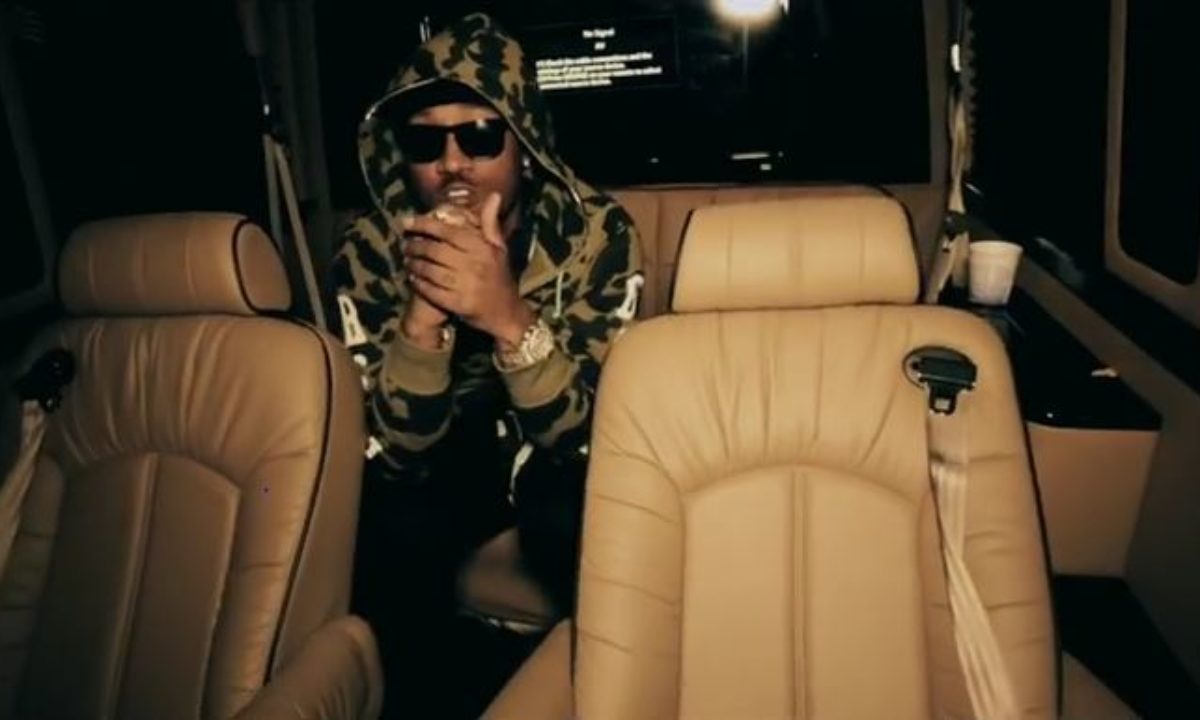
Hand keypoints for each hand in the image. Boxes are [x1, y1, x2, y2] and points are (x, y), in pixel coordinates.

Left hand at [402, 193, 532, 342]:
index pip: (447, 231)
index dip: (423, 224)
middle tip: (405, 244)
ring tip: (407, 260)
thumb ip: (490, 223)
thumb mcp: (499, 248)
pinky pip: (431, 290)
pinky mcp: (457, 304)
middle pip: (434, 250)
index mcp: (482, 248)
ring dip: (414, 265)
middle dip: (415, 246)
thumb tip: (494, 195)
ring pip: (430, 270)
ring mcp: (465, 286)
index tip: (406, 221)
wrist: (506, 312)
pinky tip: (413, 278)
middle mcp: (473, 265)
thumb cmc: (500, 276)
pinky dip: (419, 284)